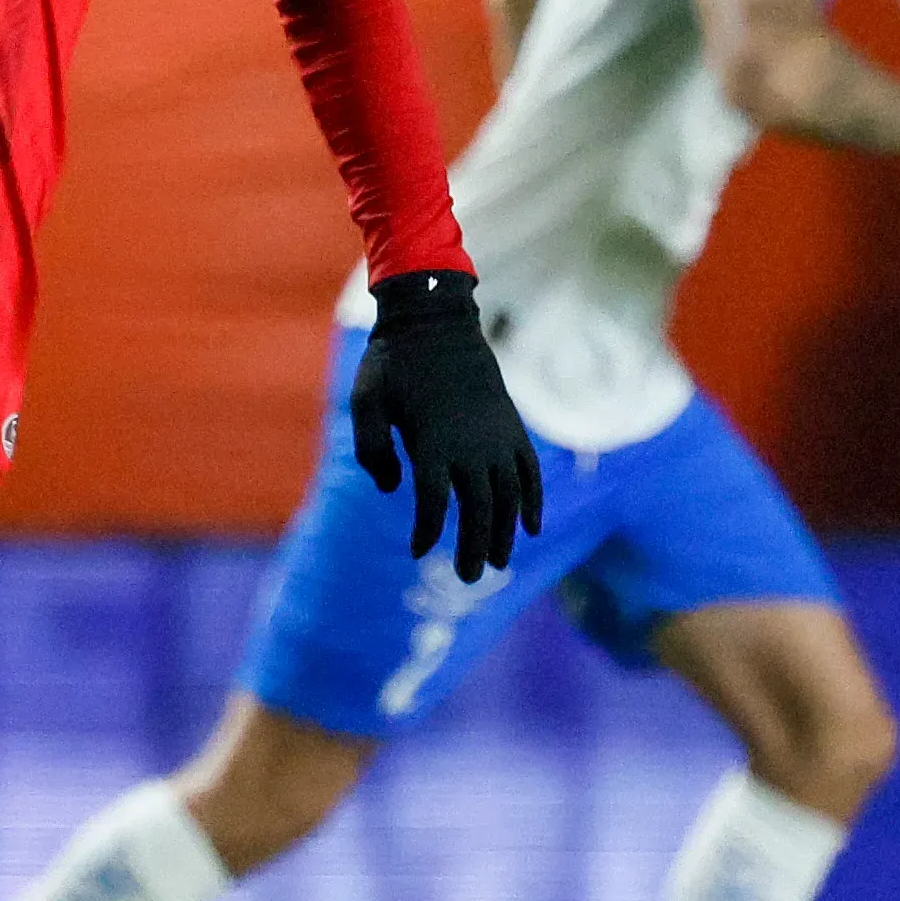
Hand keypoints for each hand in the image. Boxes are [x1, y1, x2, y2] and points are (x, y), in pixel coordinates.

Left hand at [348, 269, 546, 581]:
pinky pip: (530, 472)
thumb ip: (372, 450)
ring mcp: (496, 437)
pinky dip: (534, 501)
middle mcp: (470, 446)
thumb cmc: (393, 364)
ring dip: (505, 533)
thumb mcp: (365, 401)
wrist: (436, 321)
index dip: (427, 531)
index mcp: (431, 442)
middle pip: (477, 509)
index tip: (418, 552)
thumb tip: (392, 489)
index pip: (433, 503)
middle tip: (466, 578)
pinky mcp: (512, 426)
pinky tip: (532, 528)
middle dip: (472, 547)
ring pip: (509, 498)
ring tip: (497, 563)